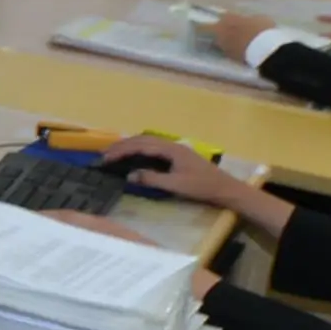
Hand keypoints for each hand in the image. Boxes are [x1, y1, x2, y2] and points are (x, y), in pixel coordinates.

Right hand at [111, 136, 286, 240]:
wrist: (226, 189)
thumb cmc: (202, 187)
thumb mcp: (176, 185)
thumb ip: (152, 178)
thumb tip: (130, 175)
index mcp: (171, 149)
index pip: (141, 145)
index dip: (121, 151)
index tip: (106, 158)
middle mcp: (172, 145)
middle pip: (142, 139)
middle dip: (122, 145)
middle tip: (104, 154)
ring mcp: (176, 149)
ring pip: (148, 142)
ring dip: (130, 146)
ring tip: (114, 153)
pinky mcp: (178, 156)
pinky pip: (153, 147)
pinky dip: (139, 149)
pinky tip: (134, 156)